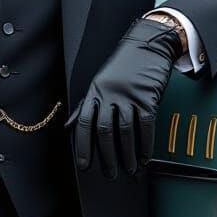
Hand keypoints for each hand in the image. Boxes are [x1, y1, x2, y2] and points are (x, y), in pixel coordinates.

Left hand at [68, 17, 183, 177]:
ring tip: (129, 169)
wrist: (147, 44)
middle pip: (105, 131)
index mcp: (95, 92)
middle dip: (107, 156)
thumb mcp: (100, 81)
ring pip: (125, 131)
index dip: (83, 147)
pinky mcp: (148, 97)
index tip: (85, 165)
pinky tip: (144, 156)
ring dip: (127, 154)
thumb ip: (86, 105)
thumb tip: (69, 126)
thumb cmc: (124, 65)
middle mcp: (110, 94)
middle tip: (110, 173)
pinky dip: (145, 144)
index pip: (84, 123)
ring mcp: (129, 96)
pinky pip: (145, 125)